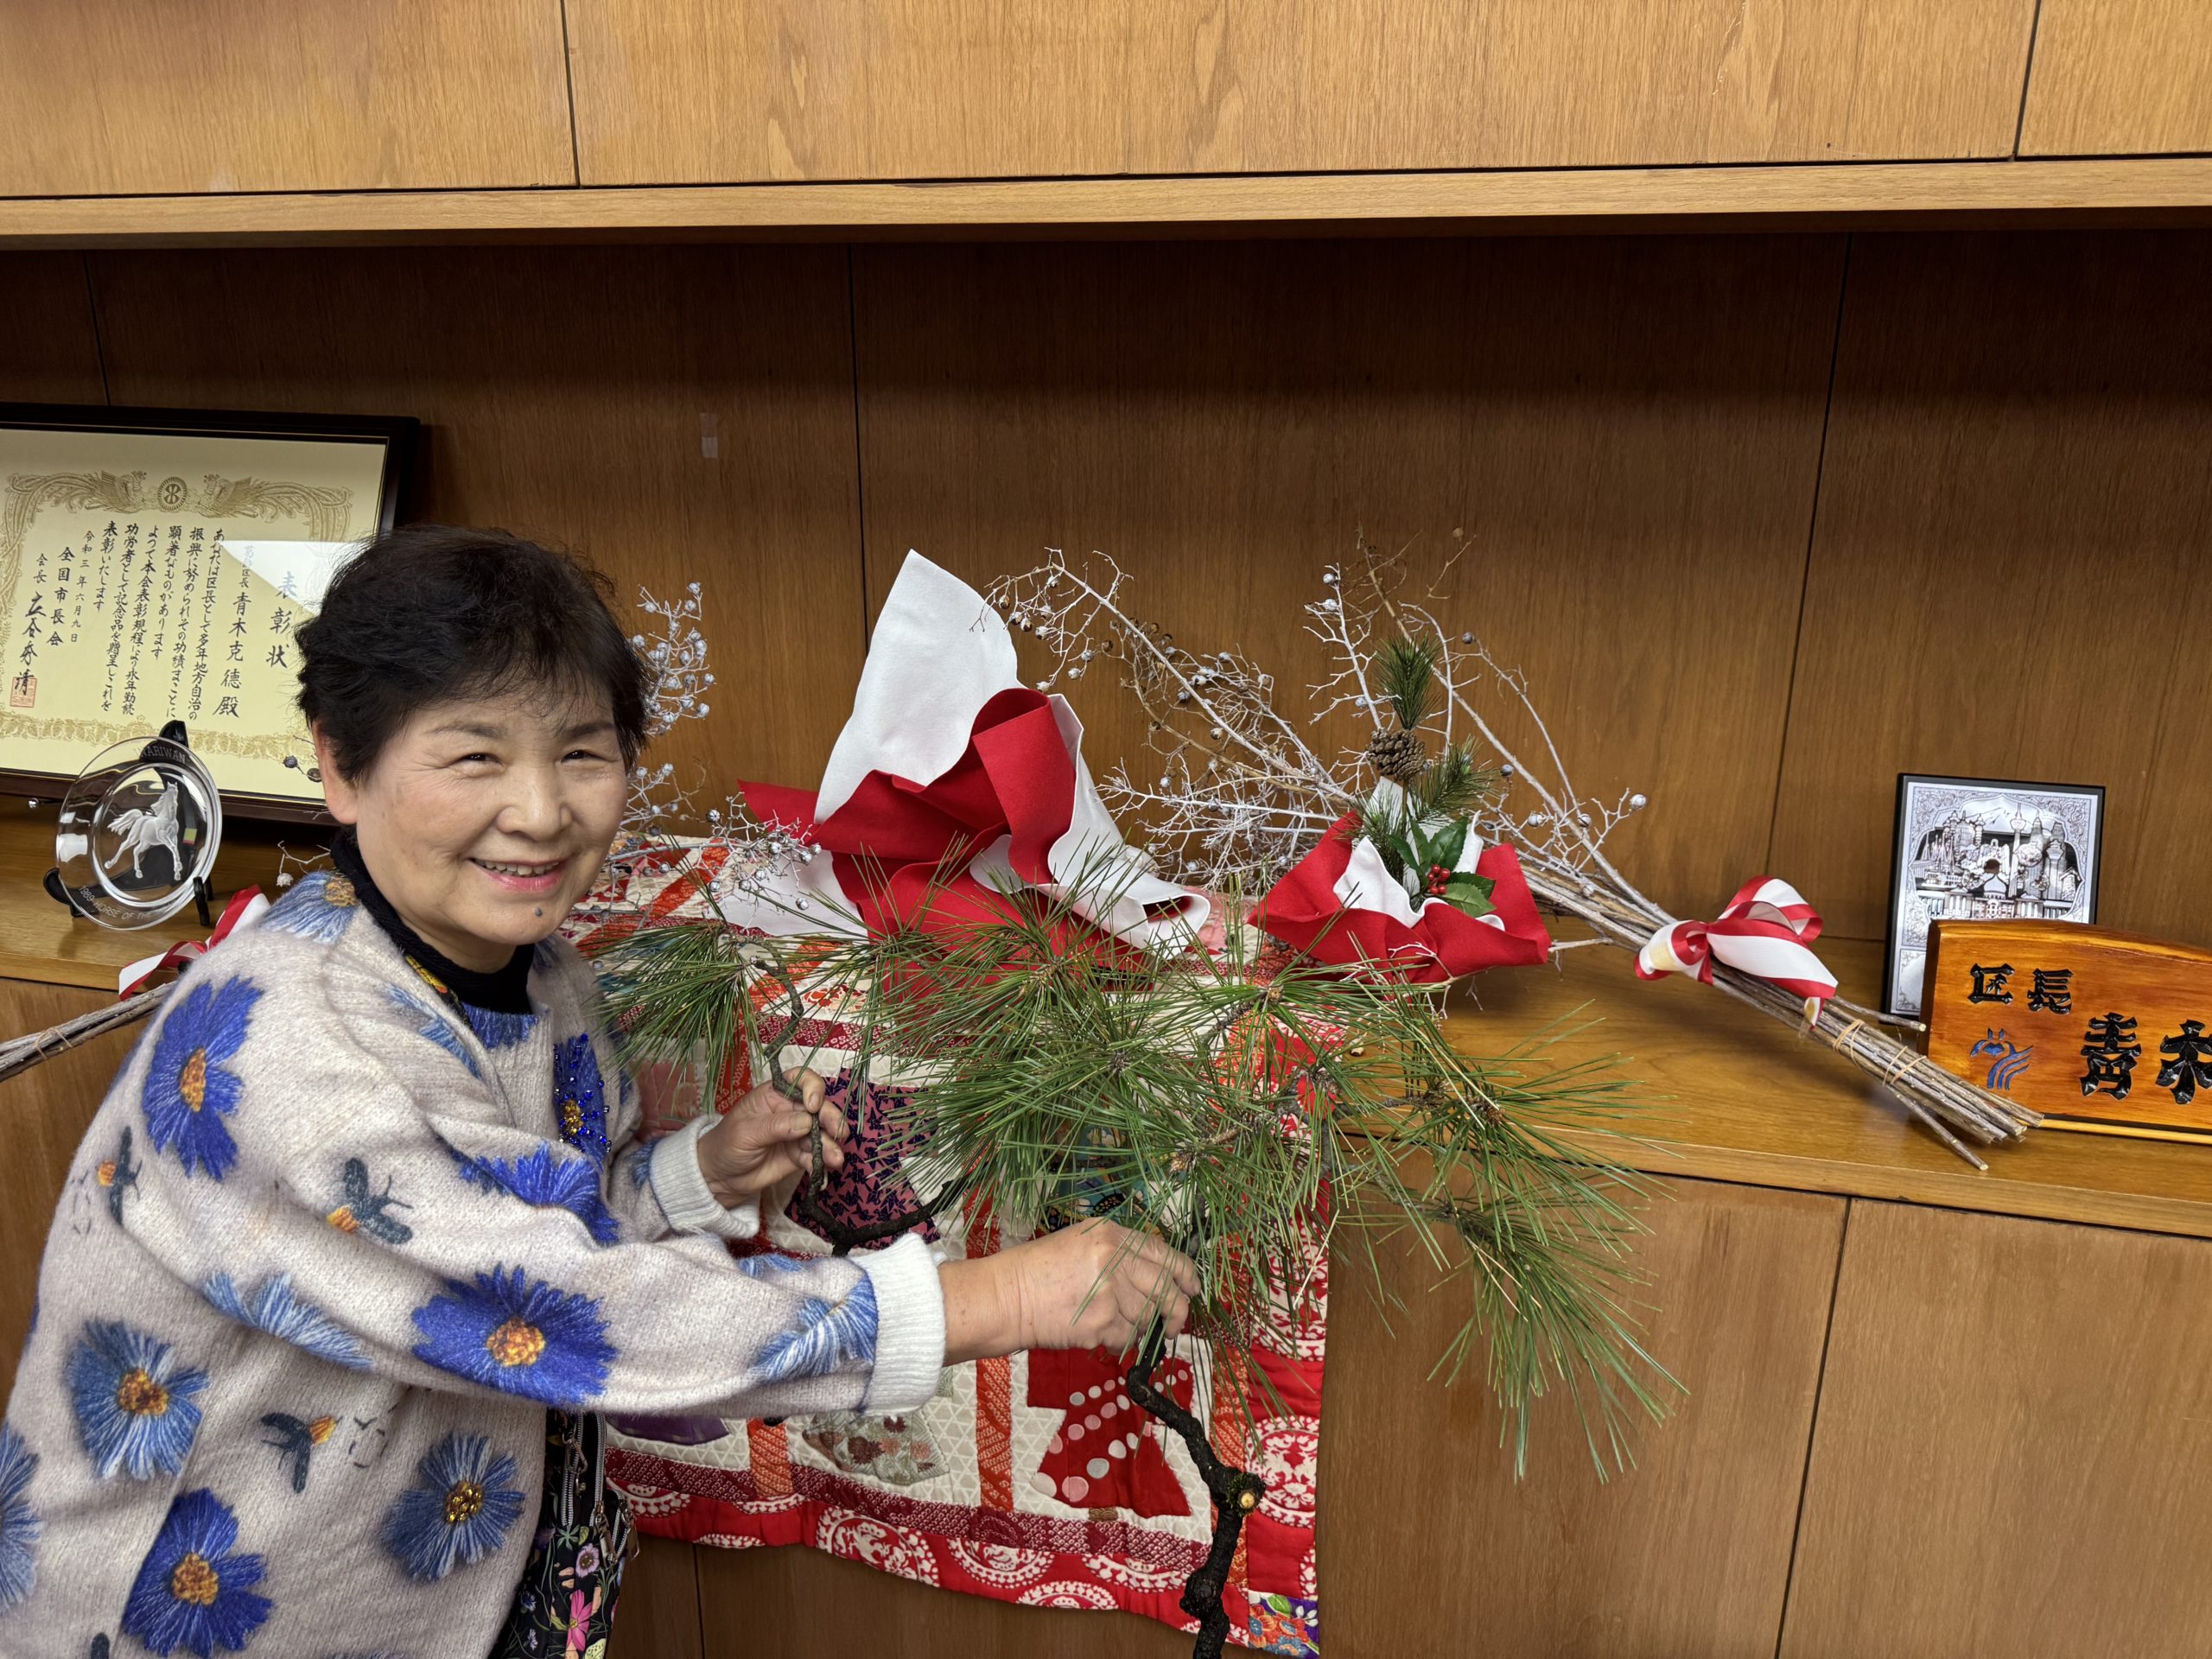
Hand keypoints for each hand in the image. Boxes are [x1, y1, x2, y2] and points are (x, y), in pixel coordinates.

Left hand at [694, 1068, 848, 1213]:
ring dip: (832, 1145)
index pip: (800, 1080)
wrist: (720, 1177)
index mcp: (774, 1095)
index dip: (813, 1088)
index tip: (814, 1105)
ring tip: (835, 1160)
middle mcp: (790, 1110)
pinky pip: (816, 1156)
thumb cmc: (726, 1145)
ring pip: (822, 1134)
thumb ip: (776, 1125)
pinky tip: (823, 1172)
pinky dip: (823, 1163)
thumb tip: (807, 1121)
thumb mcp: (746, 1132)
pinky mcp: (800, 1155)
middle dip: (832, 1119)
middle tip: (838, 1133)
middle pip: (819, 1107)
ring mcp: (797, 1133)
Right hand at [939, 1220, 1200, 1363]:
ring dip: (1144, 1328)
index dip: (1185, 1273)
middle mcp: (1114, 1258)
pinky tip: (1101, 1334)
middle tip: (1176, 1324)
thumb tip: (1156, 1279)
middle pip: (1165, 1288)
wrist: (1005, 1297)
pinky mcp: (1101, 1323)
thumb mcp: (1080, 1244)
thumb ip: (1118, 1254)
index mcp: (1110, 1234)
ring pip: (1149, 1317)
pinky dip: (1121, 1342)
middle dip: (1177, 1310)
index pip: (1163, 1253)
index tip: (1192, 1288)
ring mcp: (1109, 1291)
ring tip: (1124, 1327)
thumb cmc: (1036, 1271)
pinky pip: (1128, 1338)